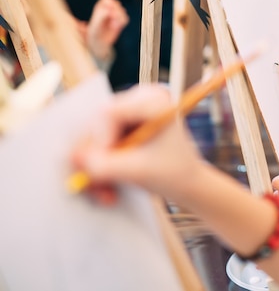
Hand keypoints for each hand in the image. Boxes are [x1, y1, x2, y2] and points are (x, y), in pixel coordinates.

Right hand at [72, 85, 203, 203]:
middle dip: (94, 160)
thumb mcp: (140, 172)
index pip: (109, 113)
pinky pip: (96, 146)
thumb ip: (107, 165)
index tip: (100, 166)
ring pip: (92, 138)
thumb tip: (75, 158)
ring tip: (107, 194)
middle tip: (97, 187)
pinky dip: (99, 168)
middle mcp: (138, 100)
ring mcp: (127, 113)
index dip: (98, 140)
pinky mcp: (119, 128)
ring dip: (94, 168)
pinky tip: (109, 189)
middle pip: (96, 125)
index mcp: (153, 101)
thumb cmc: (174, 173)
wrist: (189, 183)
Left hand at [85, 0, 128, 60]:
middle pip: (117, 4)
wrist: (99, 44)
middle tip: (110, 21)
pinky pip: (126, 18)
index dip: (109, 6)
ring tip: (112, 25)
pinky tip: (116, 27)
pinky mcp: (120, 20)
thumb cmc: (94, 35)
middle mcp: (107, 9)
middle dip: (115, 13)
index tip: (108, 15)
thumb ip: (100, 15)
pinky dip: (122, 24)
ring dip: (119, 20)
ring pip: (123, 11)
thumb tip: (109, 10)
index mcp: (99, 7)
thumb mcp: (94, 25)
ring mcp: (115, 15)